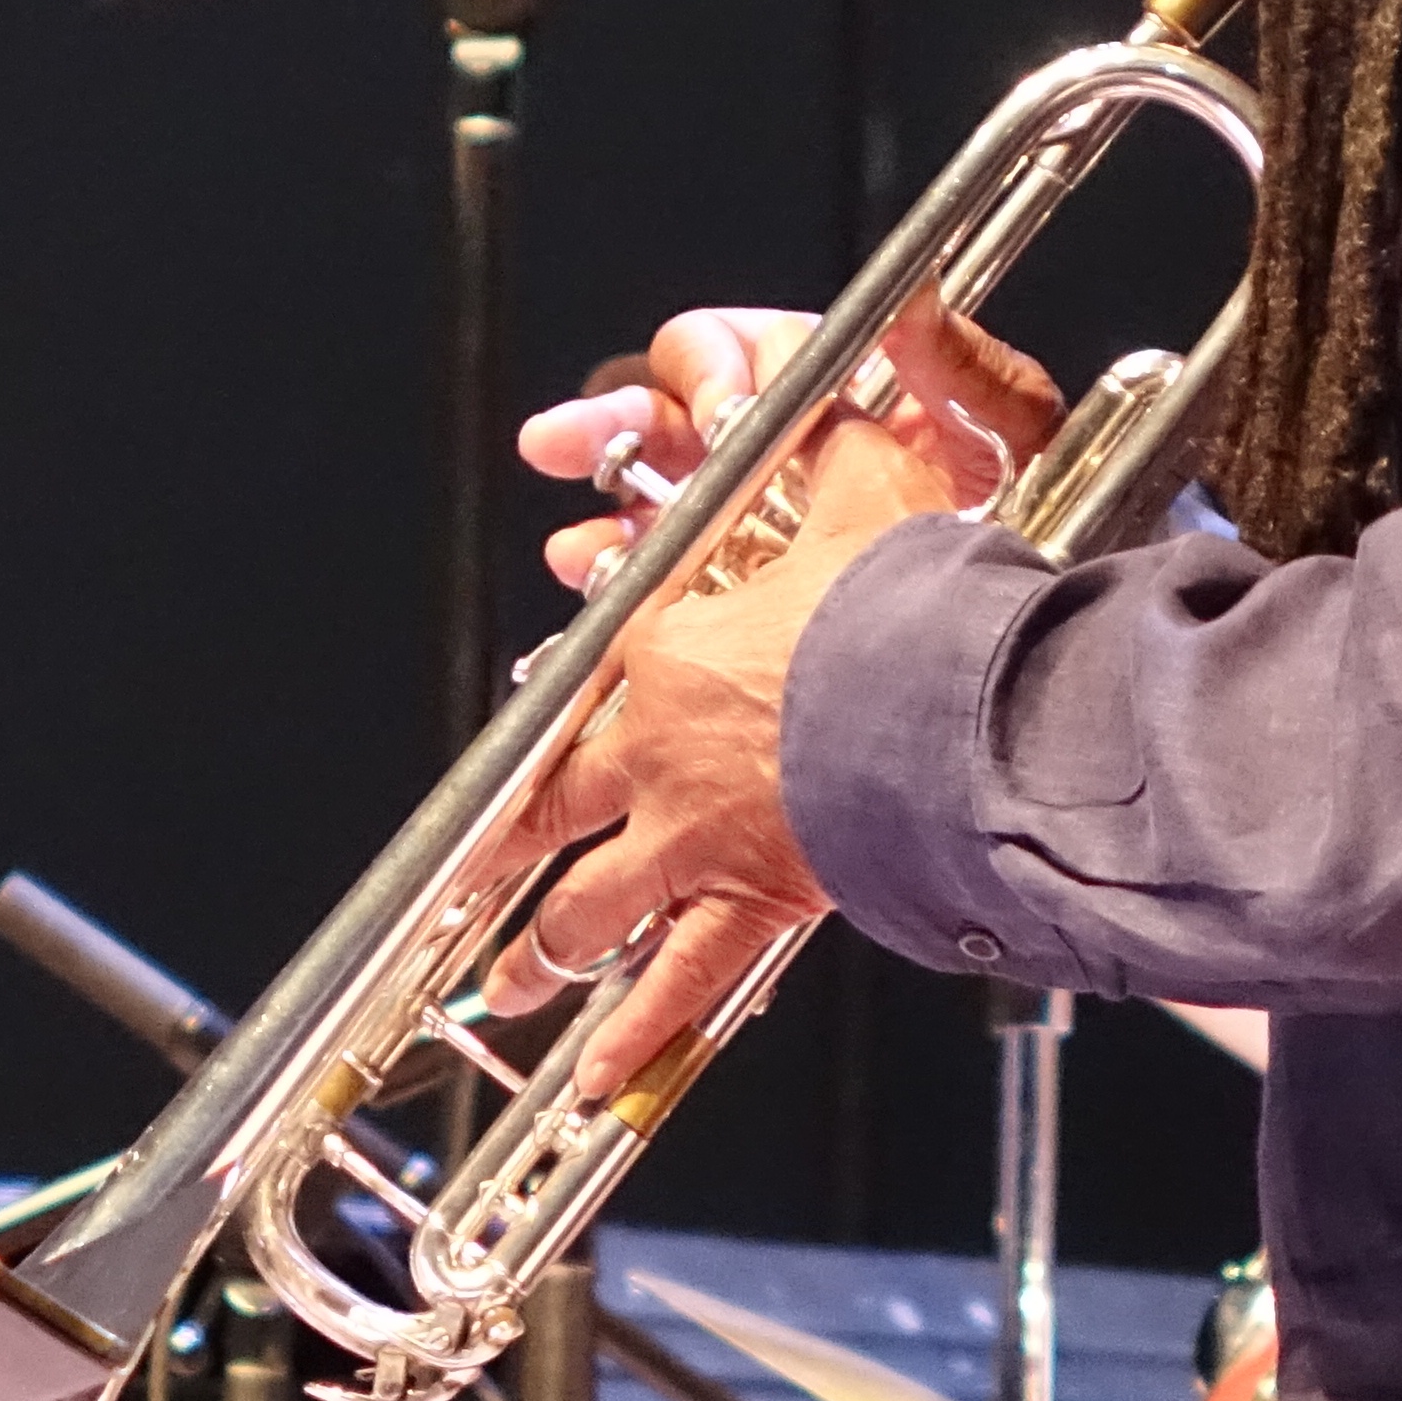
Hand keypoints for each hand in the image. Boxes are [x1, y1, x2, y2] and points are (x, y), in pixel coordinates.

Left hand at [492, 304, 1061, 1090]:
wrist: (930, 698)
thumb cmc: (901, 591)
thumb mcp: (871, 470)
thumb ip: (852, 409)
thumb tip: (869, 325)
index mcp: (666, 645)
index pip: (591, 681)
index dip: (556, 717)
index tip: (532, 747)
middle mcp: (653, 748)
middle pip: (558, 807)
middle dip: (511, 857)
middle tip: (470, 894)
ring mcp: (691, 834)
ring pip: (594, 904)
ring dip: (549, 953)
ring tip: (513, 992)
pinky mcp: (751, 898)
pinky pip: (682, 982)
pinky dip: (638, 1035)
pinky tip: (600, 1076)